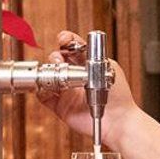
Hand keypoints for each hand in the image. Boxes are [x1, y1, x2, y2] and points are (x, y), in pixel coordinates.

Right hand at [37, 29, 137, 146]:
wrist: (117, 119)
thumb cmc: (118, 95)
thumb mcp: (108, 67)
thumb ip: (90, 55)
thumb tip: (75, 47)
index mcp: (86, 65)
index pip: (72, 48)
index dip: (65, 40)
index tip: (62, 39)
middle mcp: (75, 76)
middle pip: (57, 60)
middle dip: (55, 57)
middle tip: (60, 61)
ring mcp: (66, 91)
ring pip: (47, 76)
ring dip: (46, 73)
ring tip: (52, 75)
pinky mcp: (60, 106)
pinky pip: (43, 96)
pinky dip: (40, 90)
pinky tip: (46, 88)